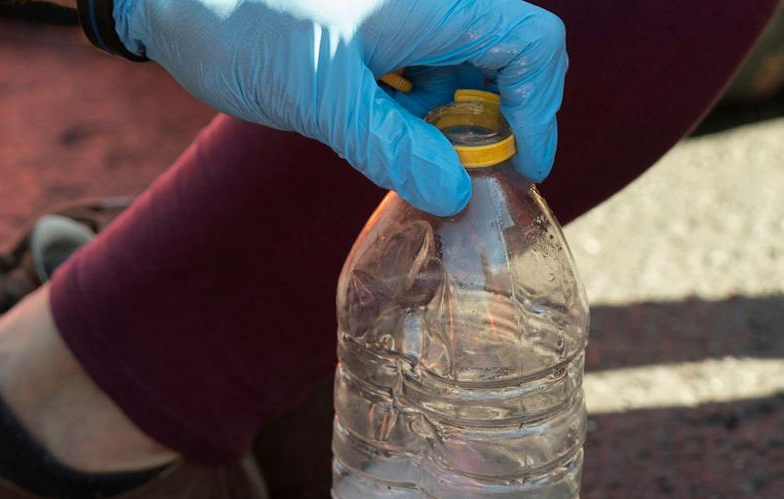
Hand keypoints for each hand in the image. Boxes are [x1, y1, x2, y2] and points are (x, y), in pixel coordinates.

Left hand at [113, 0, 566, 213]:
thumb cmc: (243, 22)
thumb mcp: (321, 93)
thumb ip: (393, 145)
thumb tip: (456, 195)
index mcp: (435, 2)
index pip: (533, 44)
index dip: (540, 108)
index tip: (519, 166)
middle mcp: (430, 6)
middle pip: (510, 59)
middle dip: (498, 123)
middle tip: (465, 176)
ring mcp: (404, 22)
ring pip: (468, 74)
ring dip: (455, 127)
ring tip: (416, 164)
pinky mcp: (377, 41)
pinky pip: (426, 80)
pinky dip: (422, 119)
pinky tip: (385, 142)